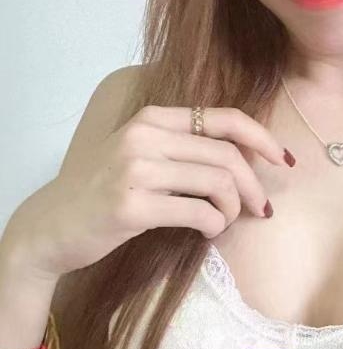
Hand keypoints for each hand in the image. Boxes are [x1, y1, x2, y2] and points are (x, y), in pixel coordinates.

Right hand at [4, 106, 293, 280]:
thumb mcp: (142, 153)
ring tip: (226, 221)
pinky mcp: (131, 206)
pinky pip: (198, 212)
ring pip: (217, 184)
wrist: (52, 226)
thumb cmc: (107, 190)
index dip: (262, 138)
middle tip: (260, 208)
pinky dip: (214, 224)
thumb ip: (186, 147)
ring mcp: (136, 170)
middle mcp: (144, 137)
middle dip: (254, 185)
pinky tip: (209, 230)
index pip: (225, 118)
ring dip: (233, 209)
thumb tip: (250, 156)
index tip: (283, 160)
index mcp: (153, 118)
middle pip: (228, 156)